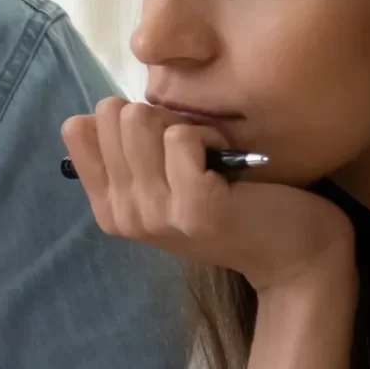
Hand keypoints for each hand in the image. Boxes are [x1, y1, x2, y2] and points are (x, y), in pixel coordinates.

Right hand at [60, 98, 352, 294]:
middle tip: (193, 150)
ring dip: (185, 124)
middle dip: (157, 116)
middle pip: (111, 114)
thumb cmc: (232, 208)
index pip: (77, 128)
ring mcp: (154, 215)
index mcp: (108, 207)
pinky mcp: (193, 209)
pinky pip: (182, 135)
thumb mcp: (165, 187)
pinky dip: (211, 136)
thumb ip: (128, 157)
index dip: (124, 119)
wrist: (292, 254)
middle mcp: (121, 214)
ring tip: (212, 155)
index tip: (160, 146)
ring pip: (140, 118)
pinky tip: (230, 163)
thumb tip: (94, 115)